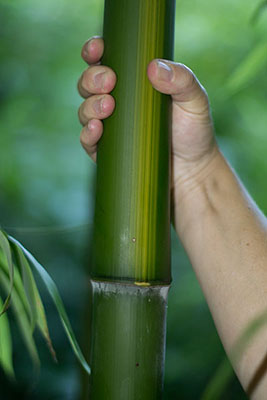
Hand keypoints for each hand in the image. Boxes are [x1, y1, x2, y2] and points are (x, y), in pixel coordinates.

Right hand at [78, 36, 219, 207]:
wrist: (192, 170)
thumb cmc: (194, 131)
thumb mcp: (195, 100)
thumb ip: (181, 80)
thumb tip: (153, 67)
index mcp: (133, 83)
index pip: (106, 61)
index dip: (95, 51)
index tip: (98, 48)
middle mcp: (117, 102)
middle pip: (89, 84)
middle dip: (92, 78)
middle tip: (110, 81)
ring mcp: (110, 128)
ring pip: (85, 110)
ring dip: (90, 106)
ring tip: (108, 106)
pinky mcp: (107, 152)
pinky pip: (88, 141)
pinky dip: (87, 134)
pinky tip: (97, 128)